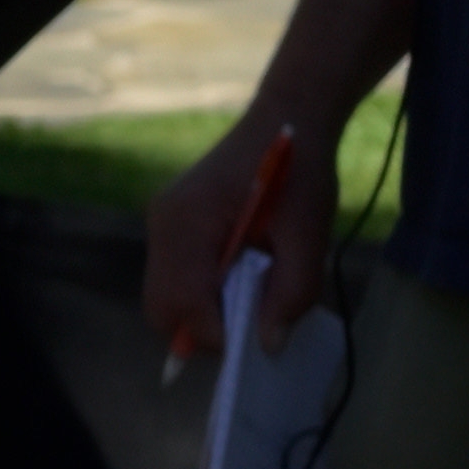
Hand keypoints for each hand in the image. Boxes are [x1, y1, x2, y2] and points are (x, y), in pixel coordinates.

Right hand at [139, 107, 324, 364]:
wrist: (286, 123)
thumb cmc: (300, 176)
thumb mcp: (308, 235)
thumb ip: (291, 292)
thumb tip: (268, 345)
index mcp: (190, 224)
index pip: (183, 302)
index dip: (217, 333)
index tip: (258, 340)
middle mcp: (162, 226)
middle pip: (160, 307)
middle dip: (201, 332)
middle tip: (249, 327)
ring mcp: (160, 225)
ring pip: (162, 296)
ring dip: (201, 313)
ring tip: (248, 299)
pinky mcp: (169, 225)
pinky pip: (170, 277)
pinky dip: (198, 294)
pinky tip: (237, 277)